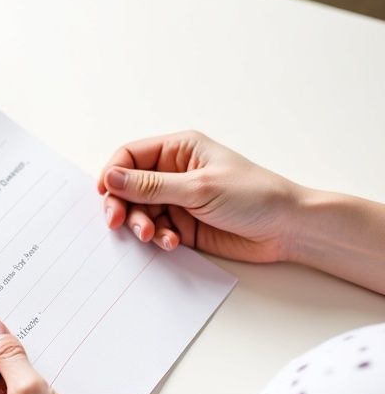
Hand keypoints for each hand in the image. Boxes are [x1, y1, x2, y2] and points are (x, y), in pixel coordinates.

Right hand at [98, 130, 302, 262]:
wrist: (288, 229)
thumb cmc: (254, 196)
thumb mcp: (199, 187)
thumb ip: (151, 186)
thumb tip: (111, 178)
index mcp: (179, 150)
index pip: (130, 156)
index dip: (112, 174)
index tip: (106, 195)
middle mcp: (174, 173)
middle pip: (128, 187)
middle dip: (123, 205)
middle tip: (118, 223)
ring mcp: (177, 200)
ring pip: (139, 212)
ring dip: (141, 226)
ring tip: (153, 236)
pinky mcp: (182, 225)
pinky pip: (155, 231)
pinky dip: (157, 239)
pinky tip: (171, 242)